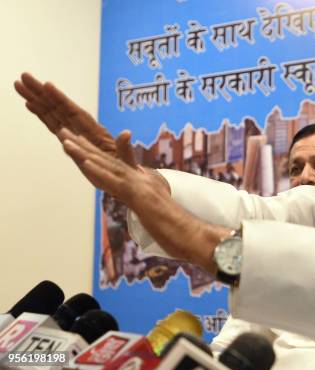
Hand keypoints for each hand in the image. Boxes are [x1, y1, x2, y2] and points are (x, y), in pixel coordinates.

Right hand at [14, 73, 135, 166]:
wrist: (121, 177)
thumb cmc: (124, 168)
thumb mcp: (126, 158)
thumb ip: (124, 147)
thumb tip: (126, 133)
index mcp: (94, 131)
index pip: (74, 111)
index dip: (60, 99)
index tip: (47, 85)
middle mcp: (82, 129)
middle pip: (59, 108)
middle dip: (41, 93)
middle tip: (24, 77)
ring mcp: (74, 133)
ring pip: (52, 113)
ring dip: (36, 99)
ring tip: (20, 85)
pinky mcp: (69, 141)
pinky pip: (53, 125)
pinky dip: (41, 114)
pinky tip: (30, 104)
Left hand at [59, 128, 227, 271]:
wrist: (197, 236)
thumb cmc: (182, 231)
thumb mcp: (162, 217)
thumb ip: (152, 210)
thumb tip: (146, 210)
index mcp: (145, 184)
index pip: (117, 168)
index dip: (98, 156)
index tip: (80, 146)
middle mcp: (143, 181)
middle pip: (109, 162)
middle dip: (84, 148)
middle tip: (63, 133)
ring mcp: (142, 188)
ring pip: (109, 167)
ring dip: (86, 154)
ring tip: (65, 142)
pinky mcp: (141, 198)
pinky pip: (117, 183)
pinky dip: (101, 172)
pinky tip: (86, 163)